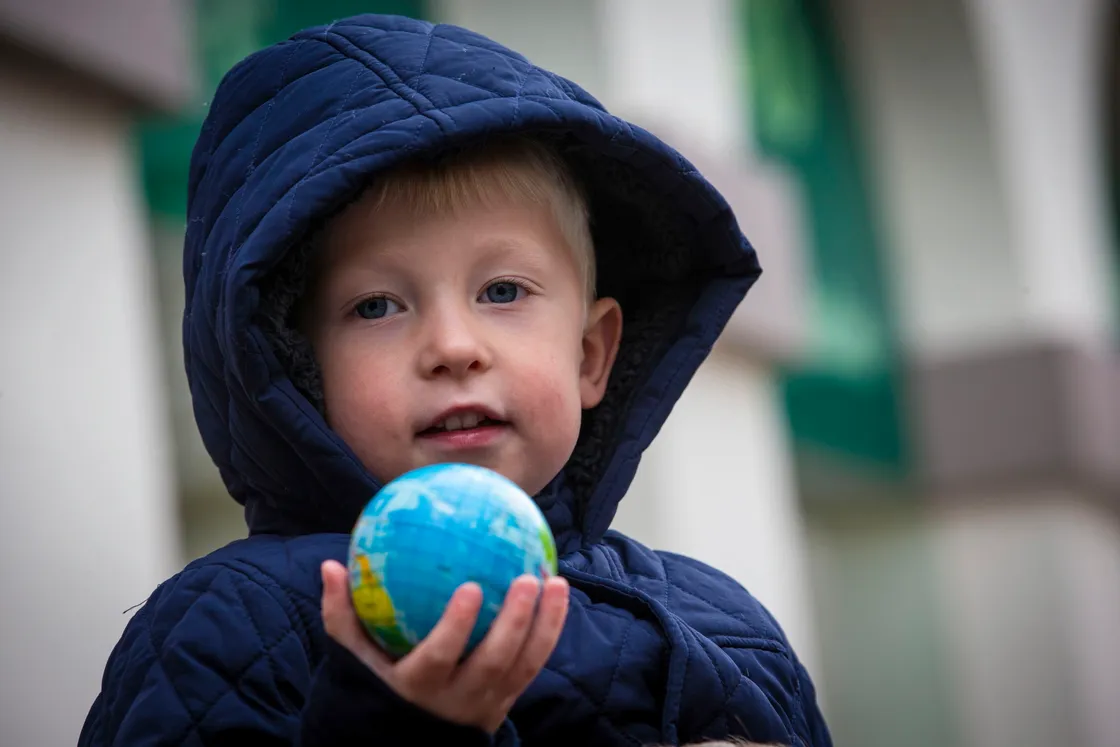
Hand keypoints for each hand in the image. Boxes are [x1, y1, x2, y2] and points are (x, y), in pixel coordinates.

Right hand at [320, 559, 569, 733]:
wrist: (412, 737)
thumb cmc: (380, 681)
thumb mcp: (356, 657)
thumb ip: (341, 615)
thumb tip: (330, 567)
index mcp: (418, 685)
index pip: (440, 657)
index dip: (456, 626)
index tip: (471, 586)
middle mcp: (457, 697)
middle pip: (493, 662)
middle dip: (514, 623)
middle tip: (526, 579)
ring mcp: (488, 702)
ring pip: (523, 666)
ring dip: (544, 624)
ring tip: (555, 581)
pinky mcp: (508, 700)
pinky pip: (534, 666)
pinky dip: (550, 632)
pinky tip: (560, 594)